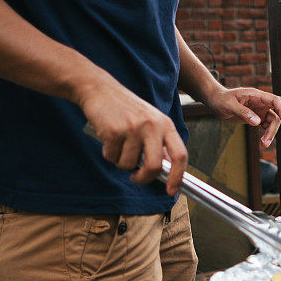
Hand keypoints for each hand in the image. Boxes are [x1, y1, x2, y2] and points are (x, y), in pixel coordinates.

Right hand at [76, 74, 187, 195]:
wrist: (100, 90)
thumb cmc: (126, 110)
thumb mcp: (150, 121)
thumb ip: (159, 143)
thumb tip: (166, 171)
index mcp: (166, 125)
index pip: (180, 155)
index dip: (178, 177)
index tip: (171, 190)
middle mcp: (153, 126)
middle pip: (154, 166)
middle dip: (143, 178)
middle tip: (135, 177)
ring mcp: (134, 128)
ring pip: (128, 165)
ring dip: (120, 162)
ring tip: (118, 145)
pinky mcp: (114, 131)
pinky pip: (112, 157)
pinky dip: (108, 154)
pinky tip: (108, 138)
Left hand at [205, 87, 280, 146]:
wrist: (215, 101)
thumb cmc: (221, 100)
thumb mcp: (229, 106)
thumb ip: (244, 113)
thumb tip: (258, 122)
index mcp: (256, 95)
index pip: (275, 100)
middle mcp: (261, 101)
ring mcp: (260, 109)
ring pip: (275, 119)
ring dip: (273, 132)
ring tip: (264, 144)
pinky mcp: (257, 116)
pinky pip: (268, 125)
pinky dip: (268, 133)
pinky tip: (263, 141)